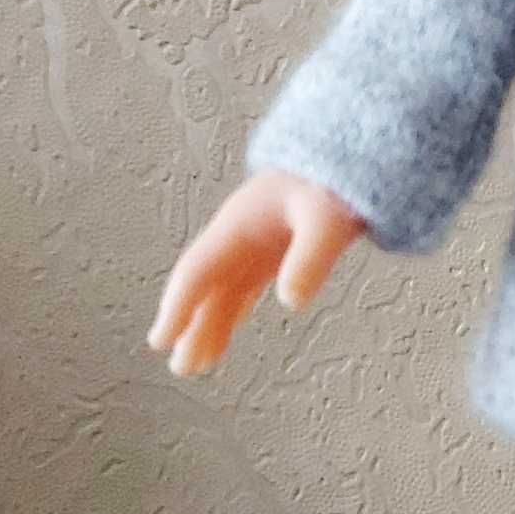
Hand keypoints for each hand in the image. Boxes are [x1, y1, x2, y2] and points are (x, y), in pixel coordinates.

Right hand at [147, 171, 367, 377]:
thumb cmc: (338, 176)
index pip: (198, 271)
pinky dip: (234, 308)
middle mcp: (240, 233)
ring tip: (199, 363)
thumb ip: (310, 257)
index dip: (177, 307)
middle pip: (207, 286)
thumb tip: (291, 300)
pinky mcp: (277, 244)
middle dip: (191, 326)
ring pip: (225, 288)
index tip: (160, 341)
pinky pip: (244, 283)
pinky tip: (230, 326)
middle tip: (182, 367)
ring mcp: (257, 239)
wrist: (354, 145)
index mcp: (239, 223)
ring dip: (211, 324)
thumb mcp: (328, 218)